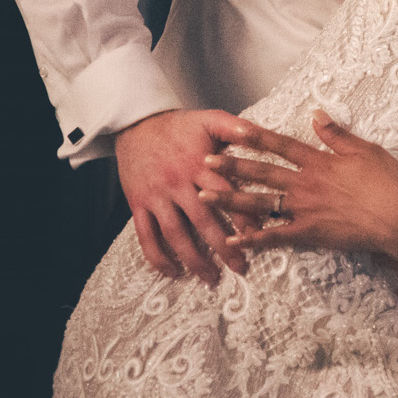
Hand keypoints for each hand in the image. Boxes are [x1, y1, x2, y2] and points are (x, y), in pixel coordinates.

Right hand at [115, 109, 254, 283]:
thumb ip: (236, 128)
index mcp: (200, 165)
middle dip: (223, 247)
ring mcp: (157, 196)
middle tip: (241, 267)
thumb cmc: (179, 125)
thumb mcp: (211, 119)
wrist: (136, 124)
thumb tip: (261, 134)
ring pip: (175, 234)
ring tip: (211, 278)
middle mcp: (178, 184)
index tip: (258, 236)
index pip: (226, 194)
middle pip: (203, 221)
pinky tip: (171, 272)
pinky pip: (145, 236)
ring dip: (193, 258)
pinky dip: (157, 257)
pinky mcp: (138, 205)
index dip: (242, 215)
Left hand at [201, 112, 397, 256]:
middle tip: (204, 161)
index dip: (256, 136)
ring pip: (260, 204)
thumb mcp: (366, 150)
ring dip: (230, 200)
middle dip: (231, 166)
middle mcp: (305, 183)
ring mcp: (304, 209)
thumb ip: (337, 134)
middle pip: (262, 173)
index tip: (233, 130)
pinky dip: (253, 240)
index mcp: (319, 161)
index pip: (281, 145)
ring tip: (204, 197)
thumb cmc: (387, 182)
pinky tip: (232, 241)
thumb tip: (316, 114)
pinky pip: (275, 237)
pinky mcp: (308, 233)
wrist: (397, 218)